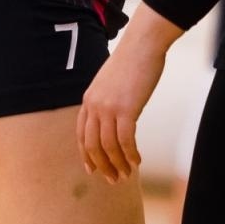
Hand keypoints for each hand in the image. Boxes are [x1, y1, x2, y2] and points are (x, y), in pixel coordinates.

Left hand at [76, 7, 180, 181]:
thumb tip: (113, 116)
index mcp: (88, 99)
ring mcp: (109, 107)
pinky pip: (126, 140)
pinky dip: (130, 154)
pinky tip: (137, 161)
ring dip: (118, 164)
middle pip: (92, 145)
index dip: (86, 155)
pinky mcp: (127, 109)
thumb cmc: (132, 60)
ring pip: (109, 146)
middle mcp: (94, 105)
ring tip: (127, 174)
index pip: (82, 134)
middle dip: (102, 166)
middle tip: (113, 179)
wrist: (142, 44)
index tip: (93, 169)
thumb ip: (106, 99)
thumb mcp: (109, 81)